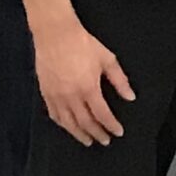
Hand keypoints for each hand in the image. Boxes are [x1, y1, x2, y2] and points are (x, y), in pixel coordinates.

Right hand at [34, 18, 133, 146]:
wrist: (55, 34)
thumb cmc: (82, 44)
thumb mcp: (107, 59)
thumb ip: (120, 80)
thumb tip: (130, 96)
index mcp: (88, 88)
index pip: (102, 114)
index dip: (111, 126)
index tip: (118, 132)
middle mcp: (71, 96)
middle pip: (85, 122)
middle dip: (96, 133)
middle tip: (104, 140)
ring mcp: (56, 96)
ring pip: (68, 123)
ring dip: (79, 134)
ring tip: (88, 141)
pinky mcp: (45, 93)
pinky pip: (54, 114)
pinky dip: (63, 124)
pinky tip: (68, 127)